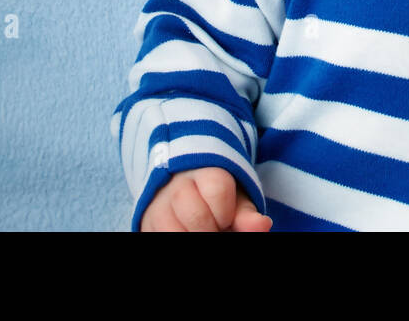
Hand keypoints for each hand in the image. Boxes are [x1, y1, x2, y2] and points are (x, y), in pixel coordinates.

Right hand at [140, 166, 273, 231]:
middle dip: (210, 230)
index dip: (226, 211)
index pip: (218, 190)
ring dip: (191, 236)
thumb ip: (247, 214)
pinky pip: (159, 236)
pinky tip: (186, 232)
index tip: (225, 216)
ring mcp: (156, 205)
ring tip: (201, 230)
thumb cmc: (215, 197)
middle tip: (215, 228)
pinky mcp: (145, 223)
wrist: (180, 185)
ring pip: (174, 231)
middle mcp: (175, 185)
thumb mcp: (235, 199)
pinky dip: (177, 237)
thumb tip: (262, 225)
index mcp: (203, 170)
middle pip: (196, 216)